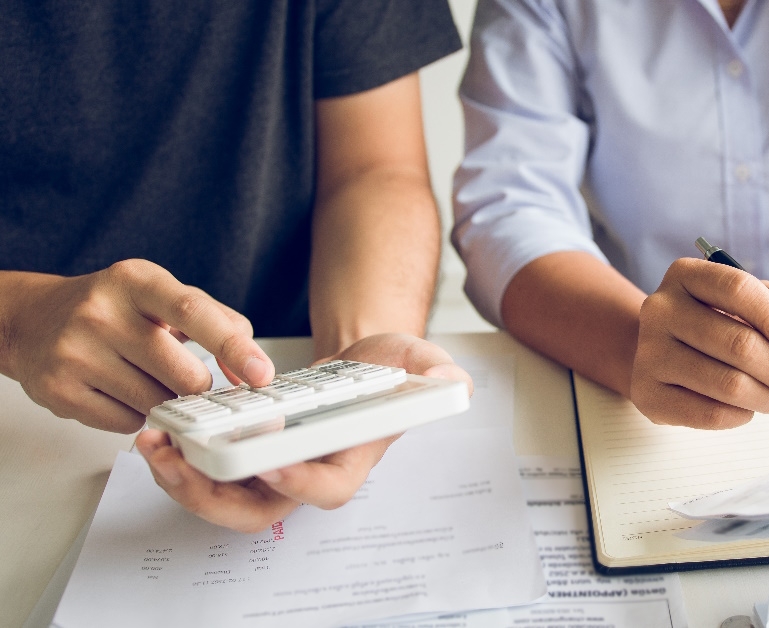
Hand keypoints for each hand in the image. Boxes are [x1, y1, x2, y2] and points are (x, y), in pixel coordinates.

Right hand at [1, 259, 272, 432]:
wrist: (34, 320)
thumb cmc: (115, 308)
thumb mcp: (164, 296)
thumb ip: (219, 322)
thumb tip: (249, 370)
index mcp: (136, 280)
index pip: (193, 312)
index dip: (233, 347)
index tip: (261, 373)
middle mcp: (101, 312)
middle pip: (182, 373)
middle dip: (198, 387)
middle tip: (188, 380)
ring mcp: (75, 352)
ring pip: (155, 403)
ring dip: (164, 401)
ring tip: (144, 377)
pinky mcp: (58, 390)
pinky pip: (125, 422)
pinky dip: (134, 415)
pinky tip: (118, 390)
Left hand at [136, 333, 472, 531]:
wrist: (362, 363)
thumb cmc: (389, 369)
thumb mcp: (417, 358)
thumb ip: (434, 370)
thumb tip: (450, 380)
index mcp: (350, 458)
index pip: (326, 490)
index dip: (298, 482)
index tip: (269, 462)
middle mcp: (308, 472)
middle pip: (258, 511)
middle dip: (213, 496)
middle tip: (181, 463)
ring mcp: (274, 466)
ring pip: (224, 497)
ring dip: (184, 480)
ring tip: (154, 446)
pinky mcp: (247, 449)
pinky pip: (209, 468)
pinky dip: (180, 456)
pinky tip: (159, 429)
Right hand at [630, 257, 768, 428]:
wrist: (661, 354)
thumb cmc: (715, 324)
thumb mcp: (752, 301)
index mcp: (686, 275)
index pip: (740, 289)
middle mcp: (660, 308)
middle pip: (739, 343)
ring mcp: (649, 352)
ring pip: (729, 384)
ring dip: (768, 397)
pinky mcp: (647, 392)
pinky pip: (711, 414)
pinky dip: (742, 416)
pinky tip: (746, 407)